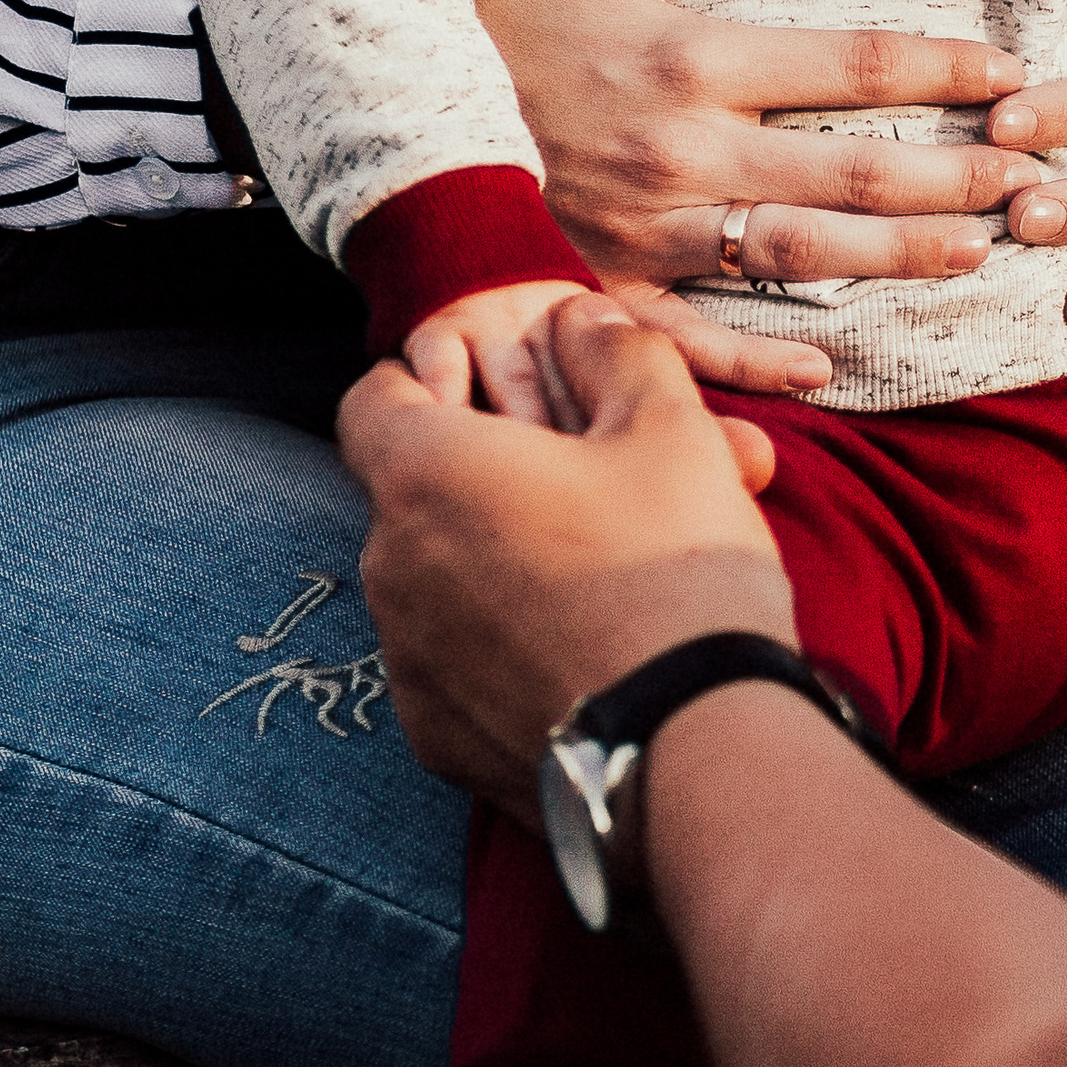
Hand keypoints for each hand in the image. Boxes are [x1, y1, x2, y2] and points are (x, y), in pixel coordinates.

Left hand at [347, 293, 795, 823]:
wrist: (694, 747)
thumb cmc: (676, 568)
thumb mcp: (672, 427)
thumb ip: (616, 351)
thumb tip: (581, 319)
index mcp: (426, 473)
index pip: (372, 399)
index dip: (428, 385)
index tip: (497, 401)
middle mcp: (388, 566)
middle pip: (418, 497)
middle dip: (492, 484)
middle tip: (589, 491)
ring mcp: (404, 661)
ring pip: (439, 584)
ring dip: (499, 568)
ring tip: (605, 579)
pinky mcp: (435, 739)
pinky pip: (456, 668)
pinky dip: (504, 652)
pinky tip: (589, 655)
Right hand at [473, 0, 1040, 396]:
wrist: (395, 112)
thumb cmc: (507, 22)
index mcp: (694, 59)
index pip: (855, 64)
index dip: (945, 67)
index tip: (1010, 75)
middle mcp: (686, 151)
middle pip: (855, 168)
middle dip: (956, 175)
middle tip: (1032, 180)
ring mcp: (651, 231)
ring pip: (804, 251)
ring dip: (899, 256)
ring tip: (977, 253)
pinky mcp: (611, 287)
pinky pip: (700, 337)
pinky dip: (765, 357)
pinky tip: (833, 366)